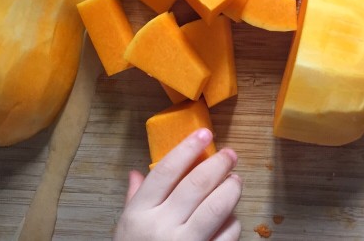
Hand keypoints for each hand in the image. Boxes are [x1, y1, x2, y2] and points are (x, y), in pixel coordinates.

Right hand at [114, 128, 241, 240]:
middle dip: (218, 164)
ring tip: (236, 179)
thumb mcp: (126, 230)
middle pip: (195, 185)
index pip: (166, 171)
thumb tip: (137, 172)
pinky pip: (227, 235)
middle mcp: (161, 227)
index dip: (187, 148)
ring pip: (216, 207)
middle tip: (231, 154)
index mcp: (139, 214)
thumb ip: (134, 199)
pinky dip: (234, 222)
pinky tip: (232, 216)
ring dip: (231, 188)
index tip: (204, 133)